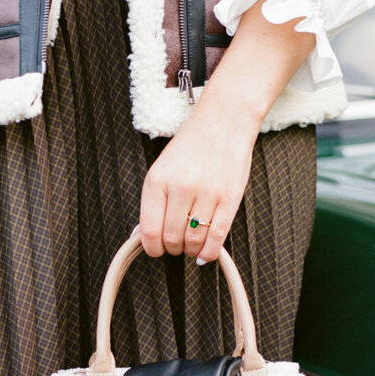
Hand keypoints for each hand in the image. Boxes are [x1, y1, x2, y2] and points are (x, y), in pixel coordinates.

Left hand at [139, 82, 257, 264]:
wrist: (224, 123)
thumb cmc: (191, 147)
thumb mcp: (162, 168)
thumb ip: (153, 201)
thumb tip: (144, 235)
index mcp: (158, 180)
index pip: (149, 229)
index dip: (151, 247)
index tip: (155, 249)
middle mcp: (181, 187)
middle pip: (171, 238)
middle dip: (172, 248)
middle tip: (176, 244)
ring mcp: (206, 193)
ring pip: (193, 241)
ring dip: (190, 250)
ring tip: (191, 244)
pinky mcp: (229, 198)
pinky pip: (217, 237)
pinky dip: (209, 252)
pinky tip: (204, 253)